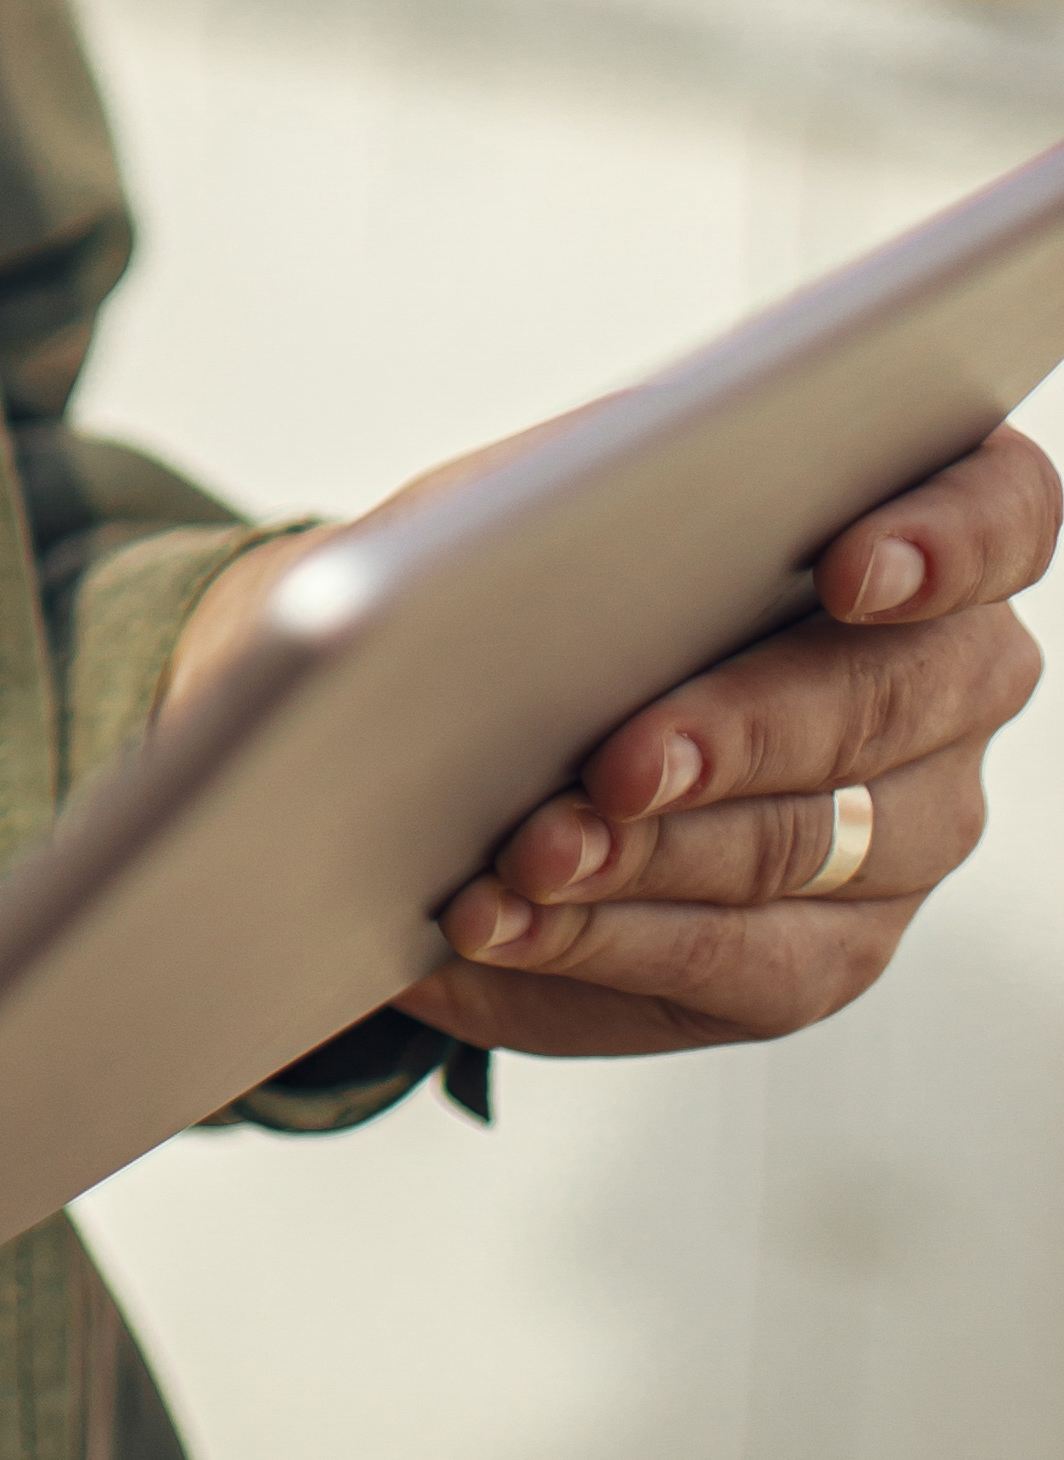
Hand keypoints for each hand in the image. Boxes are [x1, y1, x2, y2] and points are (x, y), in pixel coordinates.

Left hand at [168, 418, 1058, 1059]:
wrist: (459, 725)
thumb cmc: (520, 577)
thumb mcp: (529, 506)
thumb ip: (581, 498)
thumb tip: (557, 533)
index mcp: (904, 527)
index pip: (998, 511)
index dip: (945, 538)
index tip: (850, 572)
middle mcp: (945, 682)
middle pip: (895, 699)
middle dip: (748, 732)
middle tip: (621, 762)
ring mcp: (908, 828)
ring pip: (814, 844)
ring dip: (657, 855)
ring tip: (532, 854)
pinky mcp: (830, 951)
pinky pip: (743, 961)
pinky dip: (607, 939)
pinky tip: (511, 922)